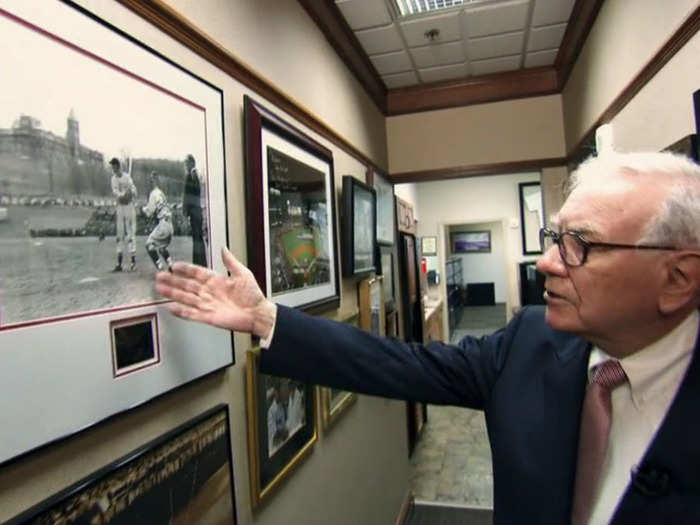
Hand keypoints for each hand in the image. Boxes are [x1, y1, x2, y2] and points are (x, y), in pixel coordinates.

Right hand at [155, 247, 275, 337]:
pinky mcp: (208, 317)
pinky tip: (171, 307)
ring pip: (186, 298)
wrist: (257, 314)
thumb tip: (224, 248)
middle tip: (160, 276)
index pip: (197, 273)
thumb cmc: (253, 296)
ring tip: (160, 288)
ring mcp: (208, 304)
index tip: (175, 265)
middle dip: (173, 280)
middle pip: (187, 285)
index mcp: (217, 281)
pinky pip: (191, 314)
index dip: (186, 269)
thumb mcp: (243, 274)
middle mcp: (210, 292)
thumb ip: (231, 262)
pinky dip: (181, 311)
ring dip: (173, 293)